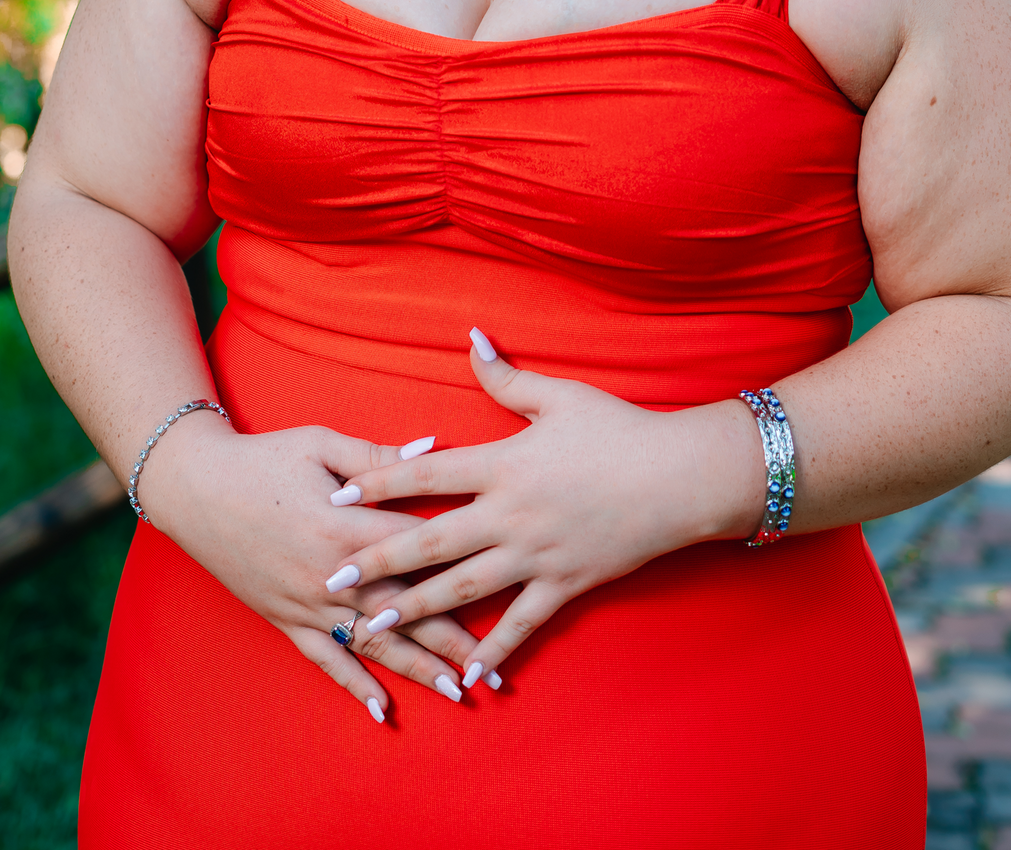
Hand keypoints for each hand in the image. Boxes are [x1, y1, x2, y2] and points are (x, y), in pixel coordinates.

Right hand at [138, 412, 491, 720]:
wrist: (195, 487)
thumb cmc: (264, 456)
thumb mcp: (322, 443)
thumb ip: (379, 455)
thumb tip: (433, 447)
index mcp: (344, 525)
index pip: (418, 550)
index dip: (462, 570)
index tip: (504, 591)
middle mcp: (330, 575)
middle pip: (404, 611)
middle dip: (452, 640)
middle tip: (495, 669)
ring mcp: (306, 602)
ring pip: (372, 644)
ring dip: (417, 669)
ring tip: (457, 692)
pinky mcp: (284, 618)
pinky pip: (324, 660)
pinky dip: (353, 686)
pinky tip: (381, 710)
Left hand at [322, 331, 764, 687]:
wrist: (679, 477)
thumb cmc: (618, 429)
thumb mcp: (559, 395)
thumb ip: (506, 377)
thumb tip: (471, 338)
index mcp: (504, 464)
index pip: (427, 474)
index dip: (379, 482)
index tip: (337, 496)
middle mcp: (510, 514)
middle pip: (430, 542)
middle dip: (376, 562)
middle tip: (331, 580)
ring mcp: (536, 555)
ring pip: (464, 588)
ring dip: (415, 610)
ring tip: (373, 628)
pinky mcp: (566, 584)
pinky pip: (524, 623)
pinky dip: (498, 649)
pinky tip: (470, 672)